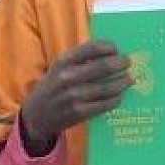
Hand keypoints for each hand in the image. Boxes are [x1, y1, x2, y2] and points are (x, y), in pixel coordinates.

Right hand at [17, 40, 127, 154]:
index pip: (92, 48)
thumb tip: (108, 54)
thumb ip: (78, 60)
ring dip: (123, 82)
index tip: (115, 49)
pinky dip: (116, 99)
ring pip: (108, 86)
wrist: (36, 117)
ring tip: (129, 80)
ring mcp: (74, 96)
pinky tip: (119, 96)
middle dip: (121, 63)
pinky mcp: (79, 112)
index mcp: (63, 62)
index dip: (108, 47)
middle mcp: (68, 77)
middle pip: (104, 66)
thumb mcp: (57, 69)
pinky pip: (106, 104)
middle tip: (127, 63)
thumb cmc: (50, 88)